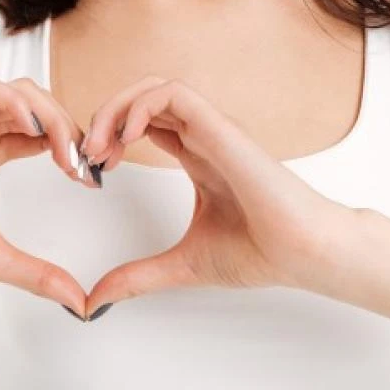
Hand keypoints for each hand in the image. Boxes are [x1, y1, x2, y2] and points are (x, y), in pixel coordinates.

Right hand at [0, 74, 93, 315]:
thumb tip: (79, 303)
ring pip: (16, 90)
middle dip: (68, 127)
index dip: (72, 146)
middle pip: (36, 106)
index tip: (90, 180)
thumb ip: (37, 274)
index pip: (42, 131)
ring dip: (47, 111)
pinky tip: (31, 129)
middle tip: (83, 164)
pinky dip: (11, 99)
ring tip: (64, 148)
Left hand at [76, 76, 358, 310]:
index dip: (110, 138)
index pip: (146, 124)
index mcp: (198, 157)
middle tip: (87, 156)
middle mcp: (204, 137)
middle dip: (105, 118)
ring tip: (100, 146)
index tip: (93, 172)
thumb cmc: (261, 251)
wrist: (302, 252)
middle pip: (144, 99)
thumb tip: (95, 300)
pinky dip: (142, 107)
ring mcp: (213, 129)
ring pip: (155, 88)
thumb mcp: (181, 265)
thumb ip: (137, 277)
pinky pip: (175, 93)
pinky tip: (127, 139)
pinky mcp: (222, 128)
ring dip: (117, 108)